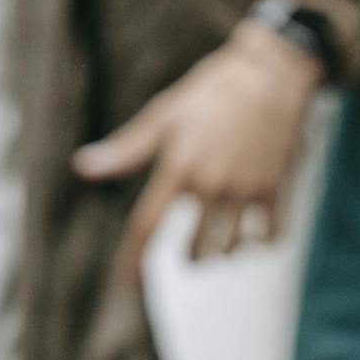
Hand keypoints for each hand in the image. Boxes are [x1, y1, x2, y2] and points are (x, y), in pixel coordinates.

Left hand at [73, 21, 325, 284]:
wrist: (272, 73)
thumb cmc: (212, 91)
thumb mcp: (164, 115)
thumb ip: (126, 149)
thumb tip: (83, 167)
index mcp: (177, 168)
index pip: (147, 227)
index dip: (134, 262)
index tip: (128, 286)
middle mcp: (211, 184)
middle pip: (194, 249)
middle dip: (190, 258)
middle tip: (192, 254)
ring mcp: (246, 188)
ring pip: (231, 248)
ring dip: (224, 253)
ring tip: (224, 245)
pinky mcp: (277, 187)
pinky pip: (270, 234)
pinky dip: (262, 242)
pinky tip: (257, 235)